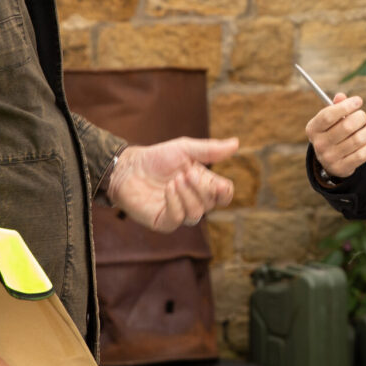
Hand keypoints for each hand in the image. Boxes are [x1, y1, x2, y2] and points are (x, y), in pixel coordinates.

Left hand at [106, 136, 238, 231]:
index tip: (217, 182)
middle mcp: (194, 200)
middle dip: (201, 188)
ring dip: (187, 195)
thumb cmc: (157, 158)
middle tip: (185, 173)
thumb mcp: (185, 148)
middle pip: (212, 204)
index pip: (224, 195)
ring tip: (174, 180)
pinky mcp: (164, 222)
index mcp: (203, 184)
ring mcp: (179, 213)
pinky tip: (167, 189)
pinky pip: (178, 219)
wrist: (128, 167)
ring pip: (197, 214)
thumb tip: (237, 143)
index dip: (224, 191)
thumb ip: (210, 149)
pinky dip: (175, 203)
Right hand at [305, 92, 365, 179]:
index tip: (359, 101)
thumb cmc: (333, 132)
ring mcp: (330, 158)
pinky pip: (362, 154)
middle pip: (347, 126)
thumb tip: (341, 97)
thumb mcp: (330, 120)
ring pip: (358, 139)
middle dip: (361, 117)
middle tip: (364, 116)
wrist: (330, 160)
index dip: (346, 106)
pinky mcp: (342, 168)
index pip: (328, 115)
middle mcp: (319, 144)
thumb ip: (336, 107)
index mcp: (313, 129)